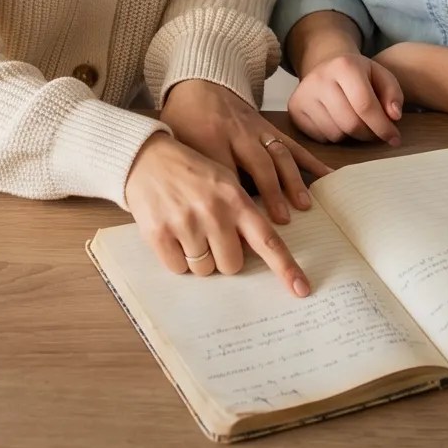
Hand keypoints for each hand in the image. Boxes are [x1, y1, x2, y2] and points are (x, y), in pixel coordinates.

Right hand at [122, 135, 312, 296]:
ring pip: (204, 270)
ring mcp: (184, 223)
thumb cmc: (190, 172)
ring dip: (199, 258)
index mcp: (235, 198)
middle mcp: (213, 211)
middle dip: (223, 257)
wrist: (144, 157)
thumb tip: (256, 251)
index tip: (302, 290)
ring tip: (188, 229)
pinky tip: (172, 234)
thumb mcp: (224, 180)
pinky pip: (177, 268)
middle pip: (232, 265)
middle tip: (210, 235)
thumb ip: (243, 212)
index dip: (286, 268)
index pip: (267, 240)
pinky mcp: (158, 234)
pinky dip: (177, 259)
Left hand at [158, 78, 328, 221]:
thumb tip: (201, 216)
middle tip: (280, 221)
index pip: (224, 173)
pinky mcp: (270, 128)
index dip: (235, 200)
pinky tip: (326, 176)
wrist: (199, 84)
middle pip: (257, 164)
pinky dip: (310, 161)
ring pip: (278, 155)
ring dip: (292, 181)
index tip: (242, 228)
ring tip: (302, 206)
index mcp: (208, 139)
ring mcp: (256, 130)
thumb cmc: (184, 122)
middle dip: (271, 193)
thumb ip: (188, 175)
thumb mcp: (177, 145)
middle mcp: (236, 134)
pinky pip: (292, 145)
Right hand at [287, 52, 402, 145]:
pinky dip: (335, 137)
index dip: (383, 127)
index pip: (366, 106)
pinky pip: (320, 137)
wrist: (327, 67)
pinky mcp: (294, 109)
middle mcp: (319, 78)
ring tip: (357, 124)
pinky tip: (339, 124)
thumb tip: (394, 116)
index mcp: (344, 65)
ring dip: (352, 137)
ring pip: (335, 133)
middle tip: (377, 134)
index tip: (395, 139)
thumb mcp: (381, 76)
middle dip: (369, 134)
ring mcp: (303, 94)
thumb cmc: (359, 75)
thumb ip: (393, 94)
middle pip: (350, 123)